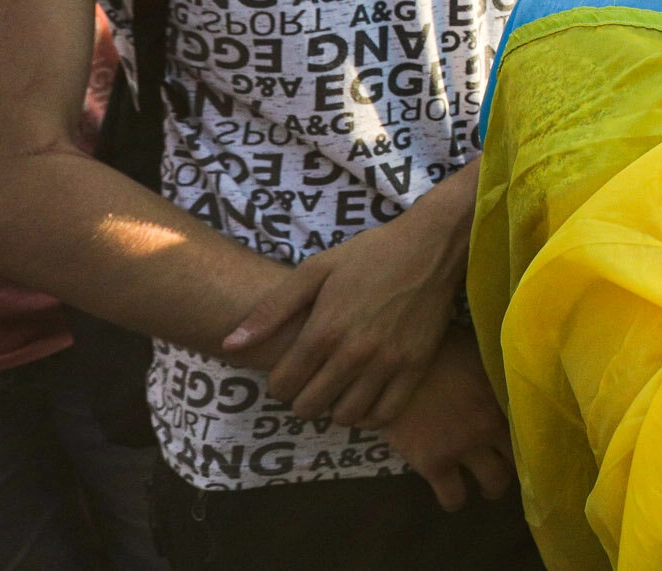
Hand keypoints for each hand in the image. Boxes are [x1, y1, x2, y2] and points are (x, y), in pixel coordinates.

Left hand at [222, 167, 473, 427]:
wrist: (431, 246)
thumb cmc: (369, 254)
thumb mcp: (315, 270)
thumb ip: (271, 310)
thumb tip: (231, 345)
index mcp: (324, 329)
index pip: (282, 385)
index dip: (278, 382)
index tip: (289, 370)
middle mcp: (354, 353)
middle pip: (309, 406)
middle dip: (302, 396)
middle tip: (312, 378)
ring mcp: (388, 363)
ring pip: (346, 416)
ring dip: (334, 407)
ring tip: (338, 387)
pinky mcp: (416, 367)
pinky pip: (385, 414)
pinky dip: (369, 414)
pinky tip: (364, 396)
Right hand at [381, 327, 514, 511]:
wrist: (392, 364)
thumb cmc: (436, 349)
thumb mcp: (477, 354)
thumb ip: (497, 372)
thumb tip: (513, 374)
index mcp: (502, 397)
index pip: (532, 426)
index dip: (529, 436)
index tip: (523, 439)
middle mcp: (489, 426)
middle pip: (519, 457)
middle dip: (513, 464)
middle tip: (503, 463)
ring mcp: (462, 448)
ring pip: (493, 485)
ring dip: (490, 487)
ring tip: (482, 484)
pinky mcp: (433, 464)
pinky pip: (452, 497)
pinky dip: (455, 499)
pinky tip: (452, 492)